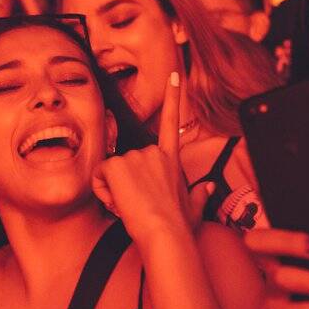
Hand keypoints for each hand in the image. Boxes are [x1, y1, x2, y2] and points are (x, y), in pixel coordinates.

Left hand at [92, 72, 190, 240]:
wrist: (165, 233)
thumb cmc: (179, 227)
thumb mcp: (194, 209)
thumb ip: (200, 195)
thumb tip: (209, 187)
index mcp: (171, 160)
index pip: (172, 122)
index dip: (174, 97)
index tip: (175, 75)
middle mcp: (153, 153)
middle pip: (124, 164)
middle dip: (124, 185)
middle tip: (138, 206)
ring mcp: (134, 156)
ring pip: (110, 172)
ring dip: (114, 191)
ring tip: (132, 207)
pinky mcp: (117, 164)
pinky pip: (99, 178)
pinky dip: (103, 193)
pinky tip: (119, 203)